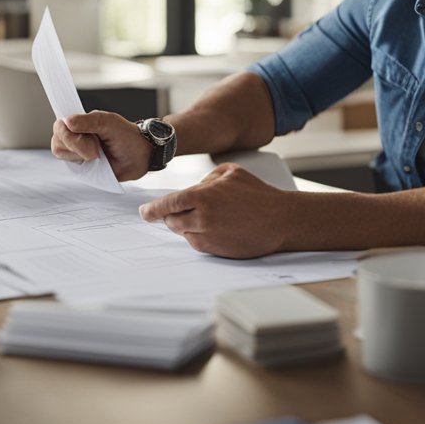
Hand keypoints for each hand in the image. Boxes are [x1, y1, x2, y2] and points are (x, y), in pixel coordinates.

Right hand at [50, 110, 153, 181]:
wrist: (140, 157)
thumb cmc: (126, 137)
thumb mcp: (109, 123)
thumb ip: (88, 121)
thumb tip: (67, 121)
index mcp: (80, 121)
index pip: (60, 124)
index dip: (66, 132)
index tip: (81, 134)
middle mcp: (75, 136)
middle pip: (58, 141)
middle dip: (78, 145)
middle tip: (97, 147)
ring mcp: (76, 152)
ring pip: (62, 154)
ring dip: (81, 155)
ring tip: (98, 154)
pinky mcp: (81, 166)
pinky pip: (71, 167)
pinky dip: (83, 165)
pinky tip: (96, 162)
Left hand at [139, 163, 293, 258]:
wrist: (279, 220)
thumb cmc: (258, 195)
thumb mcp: (230, 172)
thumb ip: (206, 179)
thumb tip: (192, 189)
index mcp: (202, 196)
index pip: (167, 204)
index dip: (152, 210)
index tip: (145, 212)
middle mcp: (201, 218)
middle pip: (170, 220)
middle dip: (170, 216)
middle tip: (177, 211)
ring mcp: (207, 236)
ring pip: (182, 233)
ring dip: (184, 225)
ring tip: (204, 216)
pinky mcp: (215, 250)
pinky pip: (195, 243)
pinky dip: (197, 235)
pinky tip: (213, 227)